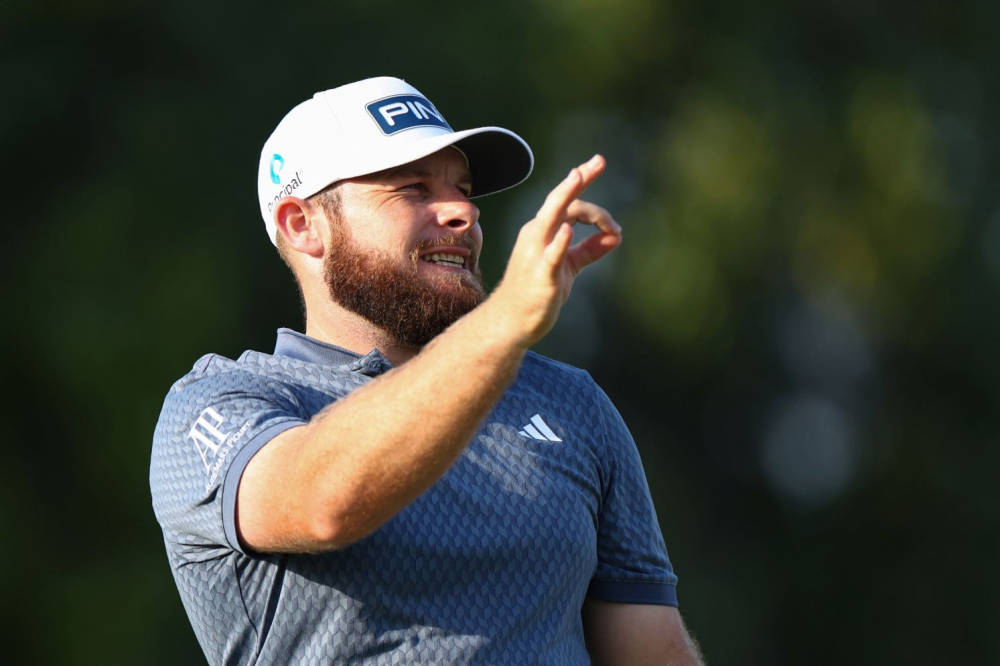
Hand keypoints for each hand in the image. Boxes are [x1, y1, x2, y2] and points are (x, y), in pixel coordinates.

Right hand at [491, 154, 621, 346]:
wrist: (512, 320)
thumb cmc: (538, 291)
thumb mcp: (568, 267)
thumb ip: (589, 250)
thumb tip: (615, 237)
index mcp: (542, 230)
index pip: (566, 202)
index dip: (584, 186)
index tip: (597, 165)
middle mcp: (537, 235)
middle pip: (559, 200)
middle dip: (578, 179)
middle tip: (599, 161)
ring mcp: (537, 253)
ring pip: (551, 217)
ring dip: (565, 196)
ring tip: (578, 176)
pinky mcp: (542, 274)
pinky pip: (551, 254)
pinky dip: (560, 241)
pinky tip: (568, 230)